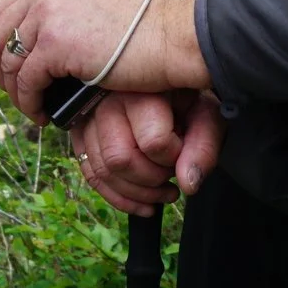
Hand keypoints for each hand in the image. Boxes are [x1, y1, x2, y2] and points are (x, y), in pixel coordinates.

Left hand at [0, 0, 208, 123]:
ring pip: (10, 63)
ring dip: (17, 93)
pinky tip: (44, 115)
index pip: (2, 11)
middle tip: (18, 94)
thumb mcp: (89, 6)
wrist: (170, 38)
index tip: (9, 70)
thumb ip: (58, 13)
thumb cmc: (139, 31)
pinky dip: (31, 103)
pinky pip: (27, 82)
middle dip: (2, 71)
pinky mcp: (54, 44)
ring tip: (34, 108)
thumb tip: (28, 43)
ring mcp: (47, 15)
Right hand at [69, 90, 228, 216]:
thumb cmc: (186, 100)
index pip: (153, 142)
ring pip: (102, 172)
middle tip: (172, 176)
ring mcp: (89, 121)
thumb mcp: (206, 116)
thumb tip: (187, 184)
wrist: (163, 82)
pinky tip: (146, 204)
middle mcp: (107, 104)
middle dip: (151, 180)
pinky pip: (92, 177)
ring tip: (164, 191)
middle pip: (119, 159)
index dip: (174, 158)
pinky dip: (120, 199)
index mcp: (139, 92)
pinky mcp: (81, 137)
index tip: (184, 152)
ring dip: (137, 194)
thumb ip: (203, 148)